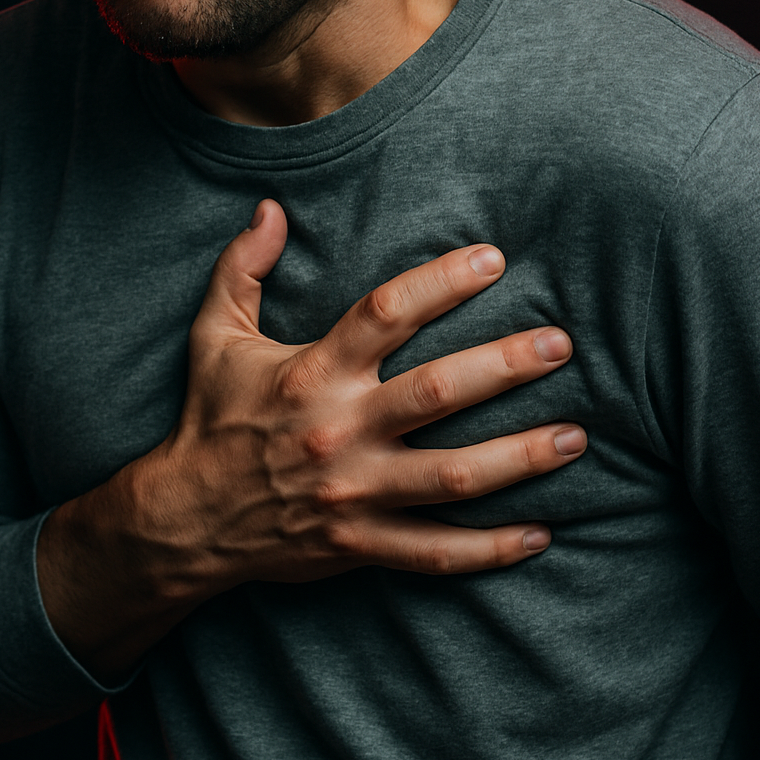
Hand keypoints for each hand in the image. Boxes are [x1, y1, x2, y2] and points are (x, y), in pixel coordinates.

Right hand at [37, 200, 585, 679]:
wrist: (183, 520)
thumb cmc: (210, 419)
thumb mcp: (214, 336)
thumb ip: (242, 269)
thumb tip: (270, 207)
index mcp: (313, 373)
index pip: (386, 314)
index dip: (442, 282)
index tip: (493, 259)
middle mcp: (339, 430)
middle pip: (437, 393)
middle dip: (505, 367)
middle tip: (561, 345)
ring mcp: (354, 494)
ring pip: (452, 477)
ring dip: (520, 457)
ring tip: (576, 436)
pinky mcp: (360, 545)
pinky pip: (435, 552)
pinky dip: (490, 548)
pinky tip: (541, 534)